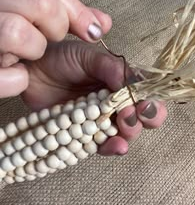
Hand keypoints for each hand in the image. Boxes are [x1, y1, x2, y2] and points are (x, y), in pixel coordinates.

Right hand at [0, 0, 110, 97]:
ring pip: (16, 31)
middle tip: (50, 38)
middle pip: (40, 1)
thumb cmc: (16, 33)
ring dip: (34, 48)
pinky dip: (16, 79)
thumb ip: (71, 14)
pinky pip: (1, 74)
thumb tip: (104, 23)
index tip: (92, 31)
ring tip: (27, 54)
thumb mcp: (41, 14)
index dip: (76, 11)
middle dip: (57, 26)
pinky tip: (18, 73)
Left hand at [22, 40, 166, 155]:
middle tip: (132, 115)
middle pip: (141, 114)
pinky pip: (102, 145)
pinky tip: (117, 146)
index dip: (151, 99)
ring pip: (125, 131)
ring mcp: (100, 118)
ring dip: (129, 133)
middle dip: (145, 118)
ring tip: (123, 129)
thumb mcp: (87, 56)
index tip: (144, 104)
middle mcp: (115, 100)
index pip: (145, 91)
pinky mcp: (84, 133)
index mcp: (120, 80)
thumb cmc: (61, 58)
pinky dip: (112, 148)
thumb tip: (132, 83)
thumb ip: (110, 67)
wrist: (32, 72)